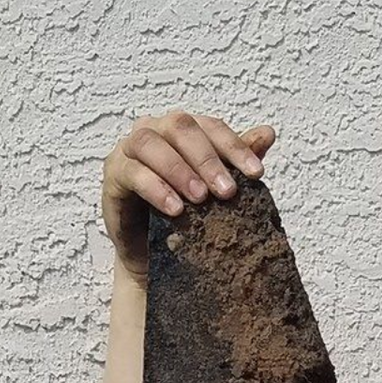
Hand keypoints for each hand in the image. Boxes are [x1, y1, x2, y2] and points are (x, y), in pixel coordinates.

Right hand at [102, 110, 277, 279]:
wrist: (153, 255)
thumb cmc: (187, 216)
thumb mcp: (216, 191)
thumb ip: (237, 162)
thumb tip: (268, 133)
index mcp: (183, 130)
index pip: (210, 127)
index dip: (234, 147)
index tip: (257, 174)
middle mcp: (155, 130)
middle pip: (180, 126)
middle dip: (206, 158)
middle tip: (227, 191)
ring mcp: (129, 149)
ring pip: (150, 143)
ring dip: (178, 169)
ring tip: (200, 199)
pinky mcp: (112, 174)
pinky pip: (131, 172)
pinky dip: (155, 188)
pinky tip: (175, 209)